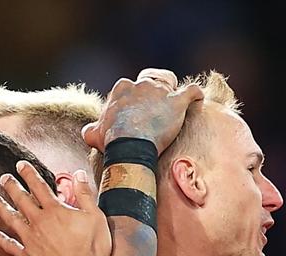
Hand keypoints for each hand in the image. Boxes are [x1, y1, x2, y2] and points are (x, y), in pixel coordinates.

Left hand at [0, 161, 110, 255]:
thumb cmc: (91, 248)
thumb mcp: (95, 216)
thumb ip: (85, 194)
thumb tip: (79, 173)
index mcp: (55, 210)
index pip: (39, 187)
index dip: (28, 174)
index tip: (20, 165)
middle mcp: (39, 222)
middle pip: (21, 200)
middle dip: (11, 186)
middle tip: (4, 178)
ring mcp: (30, 239)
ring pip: (12, 220)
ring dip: (2, 209)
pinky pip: (10, 246)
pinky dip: (2, 241)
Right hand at [83, 70, 203, 153]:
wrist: (129, 145)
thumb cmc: (111, 140)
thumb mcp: (94, 135)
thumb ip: (92, 130)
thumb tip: (88, 131)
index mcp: (122, 88)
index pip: (129, 86)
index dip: (133, 98)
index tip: (134, 110)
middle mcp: (141, 84)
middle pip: (150, 80)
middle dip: (152, 91)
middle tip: (154, 107)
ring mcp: (160, 91)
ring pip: (170, 81)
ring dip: (171, 91)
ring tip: (174, 104)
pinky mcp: (177, 100)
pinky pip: (192, 91)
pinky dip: (195, 95)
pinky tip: (197, 100)